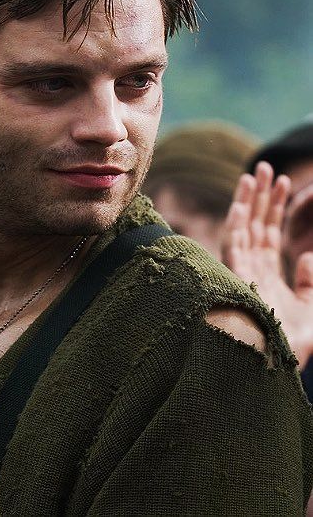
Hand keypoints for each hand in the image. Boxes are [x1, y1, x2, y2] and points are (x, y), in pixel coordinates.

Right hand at [221, 161, 312, 366]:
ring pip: (242, 230)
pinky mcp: (235, 282)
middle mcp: (251, 269)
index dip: (276, 207)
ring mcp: (241, 274)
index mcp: (267, 274)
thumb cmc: (290, 347)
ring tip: (254, 175)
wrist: (271, 370)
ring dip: (248, 203)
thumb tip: (306, 254)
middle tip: (265, 167)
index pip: (270, 232)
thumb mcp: (310, 310)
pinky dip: (236, 227)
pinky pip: (232, 249)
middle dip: (261, 196)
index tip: (285, 181)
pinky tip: (242, 207)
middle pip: (255, 225)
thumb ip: (309, 282)